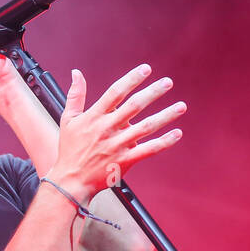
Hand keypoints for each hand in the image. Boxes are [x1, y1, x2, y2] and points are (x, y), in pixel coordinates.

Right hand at [49, 64, 185, 196]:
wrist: (71, 181)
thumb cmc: (70, 150)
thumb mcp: (68, 120)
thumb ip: (75, 95)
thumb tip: (77, 73)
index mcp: (95, 117)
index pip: (116, 93)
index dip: (132, 79)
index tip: (146, 69)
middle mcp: (108, 129)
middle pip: (134, 106)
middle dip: (153, 93)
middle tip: (168, 83)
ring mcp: (118, 145)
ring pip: (146, 127)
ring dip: (165, 116)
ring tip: (181, 106)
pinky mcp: (126, 161)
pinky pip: (149, 150)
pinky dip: (164, 142)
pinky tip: (177, 133)